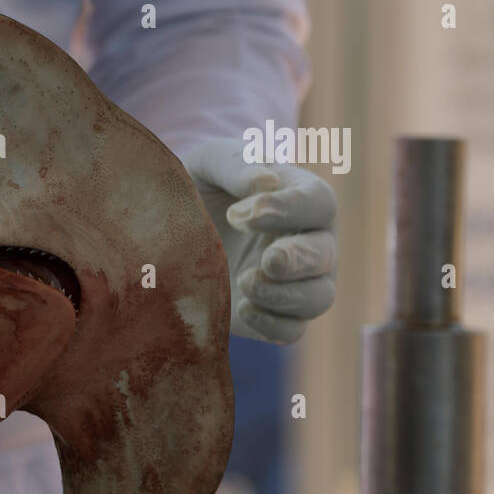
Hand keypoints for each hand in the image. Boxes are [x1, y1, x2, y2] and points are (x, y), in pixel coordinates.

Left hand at [182, 137, 337, 342]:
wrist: (167, 228)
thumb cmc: (200, 185)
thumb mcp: (210, 163)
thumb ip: (236, 164)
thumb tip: (266, 180)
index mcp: (300, 198)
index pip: (319, 202)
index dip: (288, 209)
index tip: (239, 214)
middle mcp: (307, 241)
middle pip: (326, 255)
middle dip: (298, 259)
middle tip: (267, 260)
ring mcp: (292, 283)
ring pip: (318, 298)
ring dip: (286, 295)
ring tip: (246, 280)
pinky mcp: (269, 315)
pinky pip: (291, 330)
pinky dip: (273, 324)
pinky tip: (242, 307)